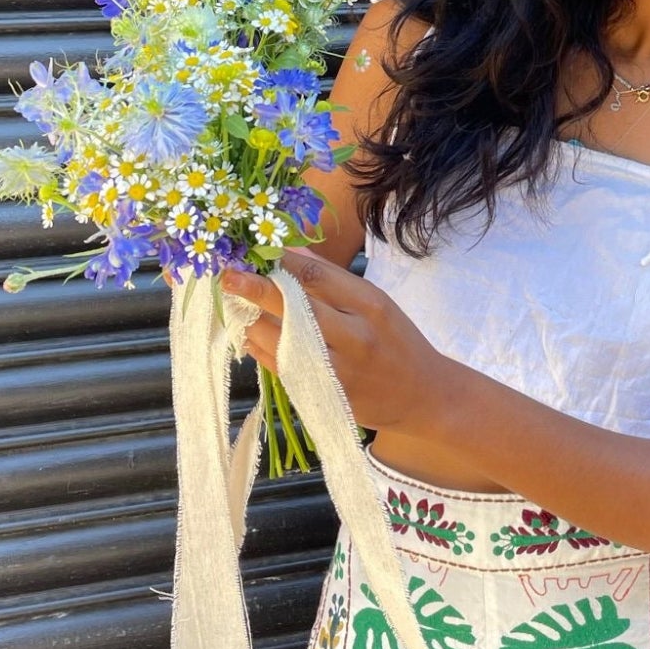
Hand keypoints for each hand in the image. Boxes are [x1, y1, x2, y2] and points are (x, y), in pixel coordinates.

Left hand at [218, 246, 447, 437]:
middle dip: (256, 289)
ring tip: (233, 304)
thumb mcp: (375, 302)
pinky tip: (247, 334)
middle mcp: (354, 336)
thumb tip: (291, 251)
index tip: (253, 250)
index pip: (317, 277)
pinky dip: (259, 349)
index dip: (281, 262)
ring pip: (281, 341)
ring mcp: (338, 369)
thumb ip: (333, 278)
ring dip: (251, 320)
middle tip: (227, 274)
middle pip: (295, 308)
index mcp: (370, 304)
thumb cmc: (397, 342)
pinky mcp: (323, 395)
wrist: (422, 398)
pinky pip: (280, 368)